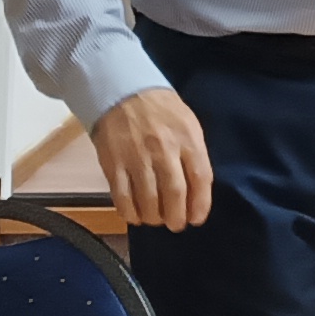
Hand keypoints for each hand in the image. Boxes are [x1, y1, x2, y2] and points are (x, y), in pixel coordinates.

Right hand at [91, 85, 215, 231]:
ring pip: (148, 200)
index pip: (200, 179)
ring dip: (154, 217)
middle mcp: (164, 151)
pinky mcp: (113, 163)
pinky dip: (129, 212)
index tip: (196, 219)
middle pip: (175, 194)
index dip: (200, 205)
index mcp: (188, 140)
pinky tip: (135, 216)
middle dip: (177, 217)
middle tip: (175, 224)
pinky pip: (122, 196)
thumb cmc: (162, 110)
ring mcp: (137, 158)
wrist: (124, 91)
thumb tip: (198, 189)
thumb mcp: (188, 124)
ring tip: (156, 219)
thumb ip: (194, 154)